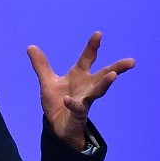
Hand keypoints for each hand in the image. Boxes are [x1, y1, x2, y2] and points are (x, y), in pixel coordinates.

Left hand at [27, 32, 134, 149]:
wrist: (56, 126)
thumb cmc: (57, 102)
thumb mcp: (47, 81)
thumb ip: (41, 65)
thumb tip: (30, 47)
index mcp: (78, 76)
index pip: (87, 58)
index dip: (92, 46)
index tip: (98, 34)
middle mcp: (86, 86)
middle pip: (103, 75)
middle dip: (116, 68)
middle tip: (130, 61)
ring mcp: (84, 100)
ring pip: (98, 91)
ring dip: (105, 83)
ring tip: (113, 76)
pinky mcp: (77, 114)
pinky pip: (76, 108)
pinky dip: (72, 103)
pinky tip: (68, 99)